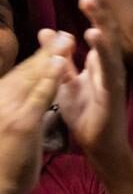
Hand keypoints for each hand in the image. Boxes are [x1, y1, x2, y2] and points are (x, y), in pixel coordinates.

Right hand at [0, 30, 71, 193]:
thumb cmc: (6, 160)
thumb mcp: (11, 127)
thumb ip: (19, 108)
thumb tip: (28, 94)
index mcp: (1, 101)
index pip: (20, 74)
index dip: (38, 57)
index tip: (54, 40)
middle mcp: (1, 100)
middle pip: (26, 71)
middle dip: (47, 51)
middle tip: (64, 33)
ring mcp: (9, 110)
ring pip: (31, 77)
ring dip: (49, 56)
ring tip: (65, 39)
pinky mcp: (21, 122)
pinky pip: (39, 95)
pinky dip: (49, 78)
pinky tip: (61, 64)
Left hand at [55, 0, 128, 157]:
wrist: (99, 145)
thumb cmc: (86, 114)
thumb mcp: (65, 81)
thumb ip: (59, 58)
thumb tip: (46, 31)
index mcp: (99, 61)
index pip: (96, 28)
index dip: (91, 7)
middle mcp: (110, 65)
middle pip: (105, 30)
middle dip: (97, 7)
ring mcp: (114, 77)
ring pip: (109, 45)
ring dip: (100, 23)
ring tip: (90, 3)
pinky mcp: (113, 92)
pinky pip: (108, 68)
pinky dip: (101, 51)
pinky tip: (93, 35)